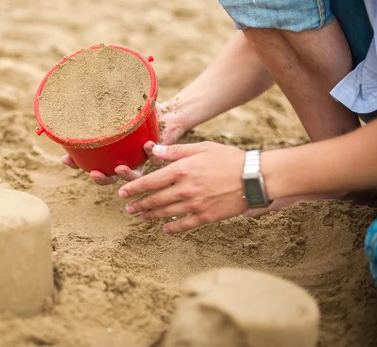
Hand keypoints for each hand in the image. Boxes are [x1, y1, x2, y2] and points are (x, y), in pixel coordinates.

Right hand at [61, 102, 188, 184]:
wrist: (169, 114)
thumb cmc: (141, 110)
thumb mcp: (121, 104)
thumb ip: (105, 100)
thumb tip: (85, 82)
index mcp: (112, 151)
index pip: (91, 162)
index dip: (77, 164)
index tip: (66, 159)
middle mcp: (126, 158)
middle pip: (111, 176)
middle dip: (101, 178)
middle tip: (94, 173)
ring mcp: (142, 159)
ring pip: (133, 175)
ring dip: (125, 175)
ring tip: (119, 168)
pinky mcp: (160, 155)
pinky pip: (155, 159)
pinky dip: (151, 153)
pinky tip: (147, 145)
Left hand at [118, 142, 247, 233]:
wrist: (254, 177)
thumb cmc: (229, 158)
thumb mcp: (202, 148)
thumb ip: (176, 150)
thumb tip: (153, 150)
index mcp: (182, 170)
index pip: (150, 181)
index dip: (134, 188)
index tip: (122, 193)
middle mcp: (185, 189)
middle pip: (155, 199)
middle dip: (139, 204)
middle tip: (128, 208)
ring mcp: (195, 205)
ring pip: (166, 213)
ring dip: (151, 215)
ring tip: (141, 217)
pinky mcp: (206, 216)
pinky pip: (184, 225)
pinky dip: (172, 228)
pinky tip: (164, 229)